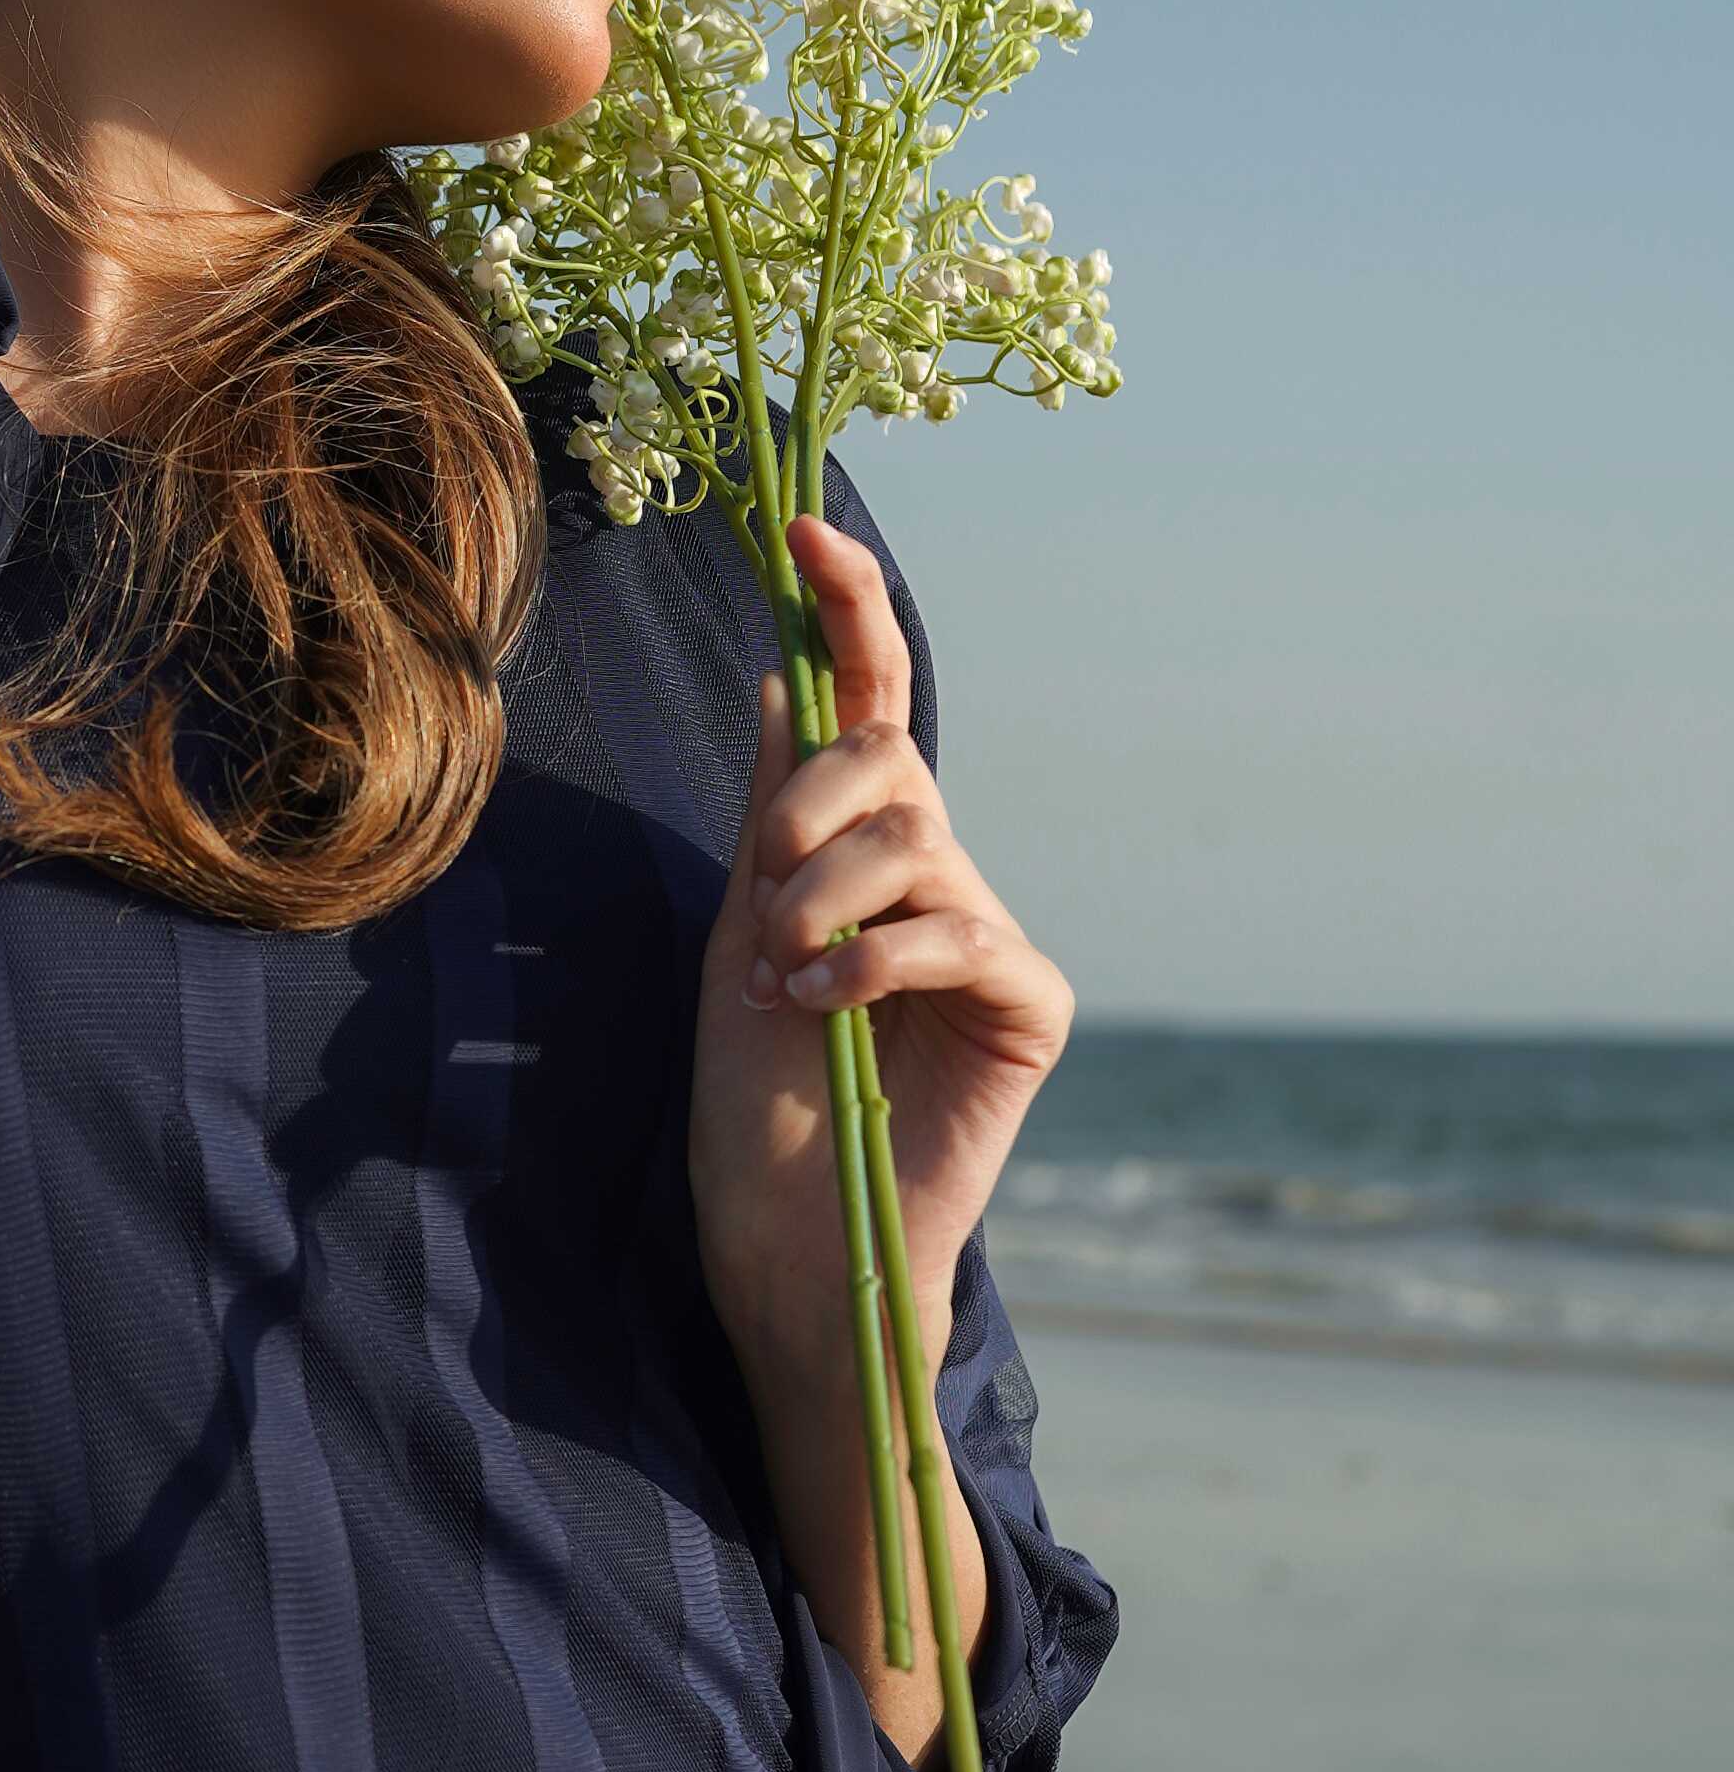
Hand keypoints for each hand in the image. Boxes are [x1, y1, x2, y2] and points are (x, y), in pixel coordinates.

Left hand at [688, 508, 1073, 1394]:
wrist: (789, 1242)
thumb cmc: (759, 1100)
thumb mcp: (743, 931)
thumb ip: (776, 814)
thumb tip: (782, 679)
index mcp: (863, 851)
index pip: (874, 702)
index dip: (851, 609)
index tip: (806, 528)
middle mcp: (937, 878)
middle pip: (891, 762)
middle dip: (808, 815)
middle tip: (763, 906)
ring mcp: (990, 941)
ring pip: (919, 840)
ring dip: (824, 902)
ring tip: (787, 979)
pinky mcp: (1028, 1010)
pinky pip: (963, 933)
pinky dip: (877, 959)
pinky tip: (828, 1004)